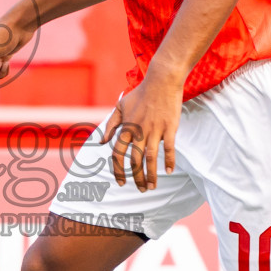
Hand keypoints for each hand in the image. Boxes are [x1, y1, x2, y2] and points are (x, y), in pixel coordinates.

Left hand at [100, 74, 182, 192]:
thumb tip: (101, 141)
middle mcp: (139, 131)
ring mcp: (154, 130)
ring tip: (152, 187)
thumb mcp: (121, 107)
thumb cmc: (141, 93)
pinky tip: (169, 171)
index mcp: (127, 128)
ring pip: (151, 158)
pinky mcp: (169, 127)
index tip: (121, 182)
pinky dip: (169, 161)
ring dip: (151, 176)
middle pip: (134, 161)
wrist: (161, 80)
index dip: (118, 170)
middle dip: (136, 178)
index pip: (118, 154)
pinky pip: (169, 148)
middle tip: (141, 189)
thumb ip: (111, 125)